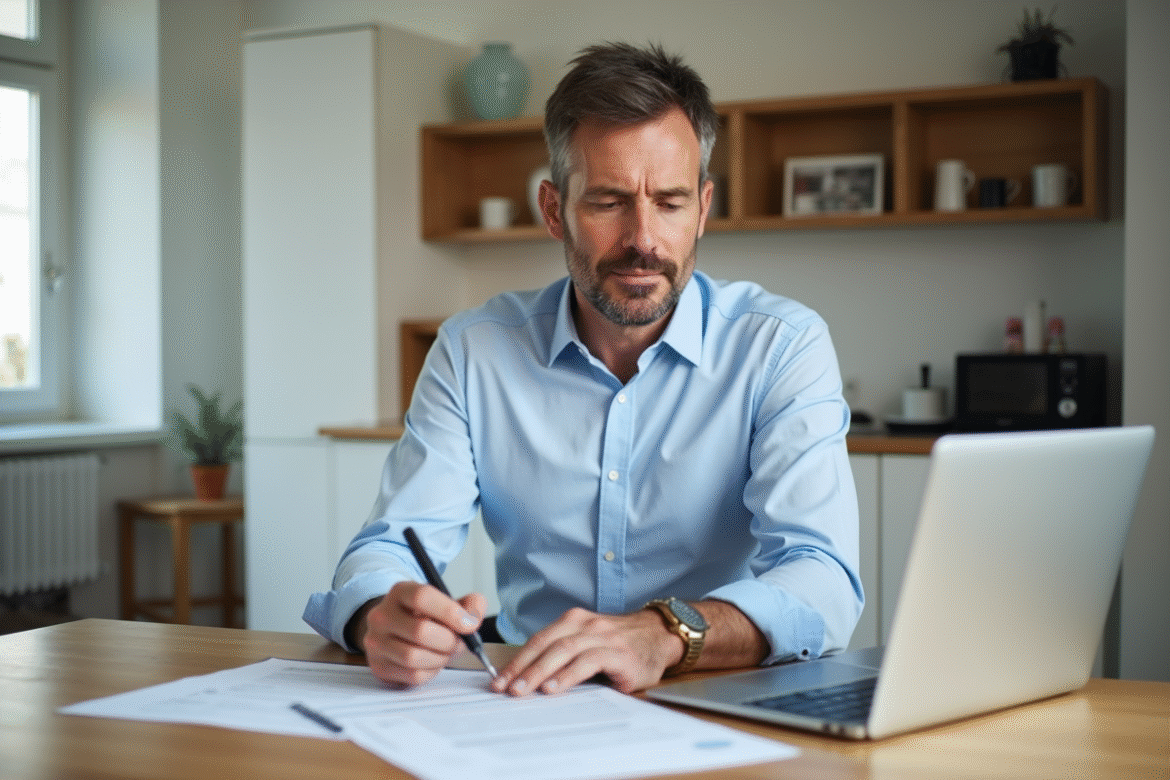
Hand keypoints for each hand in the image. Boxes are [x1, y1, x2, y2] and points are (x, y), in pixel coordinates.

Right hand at [354, 581, 487, 686]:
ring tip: (446, 653)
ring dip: (440, 659)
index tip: (468, 624)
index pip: (422, 597)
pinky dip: (431, 672)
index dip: (450, 611)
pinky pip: (411, 675)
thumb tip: (473, 616)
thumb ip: (468, 605)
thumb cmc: (424, 617)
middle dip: (449, 641)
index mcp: (400, 592)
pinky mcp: (379, 665)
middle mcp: (382, 615)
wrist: (395, 632)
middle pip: (420, 631)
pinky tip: (433, 662)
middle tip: (459, 643)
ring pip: (413, 657)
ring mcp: (376, 641)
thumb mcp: (446, 603)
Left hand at [489, 606, 684, 695]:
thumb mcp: (588, 643)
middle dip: (522, 667)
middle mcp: (586, 625)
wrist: (660, 637)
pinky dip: (569, 674)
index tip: (499, 680)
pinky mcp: (620, 653)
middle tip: (505, 688)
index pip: (538, 640)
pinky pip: (589, 661)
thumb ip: (564, 655)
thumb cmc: (620, 645)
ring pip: (564, 651)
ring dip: (540, 671)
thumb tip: (528, 679)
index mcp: (574, 621)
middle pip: (546, 644)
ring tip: (524, 690)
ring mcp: (603, 637)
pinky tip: (556, 687)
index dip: (516, 660)